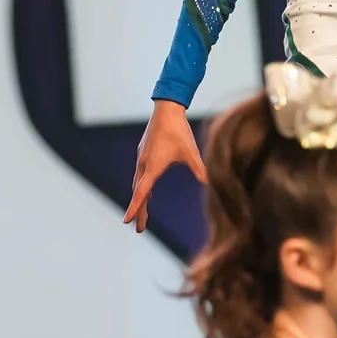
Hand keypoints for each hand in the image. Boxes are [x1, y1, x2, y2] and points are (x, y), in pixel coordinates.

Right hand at [124, 101, 205, 231]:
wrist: (167, 109)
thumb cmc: (179, 131)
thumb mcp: (191, 152)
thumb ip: (199, 169)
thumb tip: (208, 182)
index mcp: (153, 167)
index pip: (141, 193)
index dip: (135, 209)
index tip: (127, 222)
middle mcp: (143, 164)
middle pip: (138, 192)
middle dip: (139, 211)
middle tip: (140, 228)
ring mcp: (142, 158)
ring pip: (137, 183)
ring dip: (140, 199)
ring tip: (143, 215)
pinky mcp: (143, 152)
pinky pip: (140, 174)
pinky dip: (141, 187)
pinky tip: (147, 191)